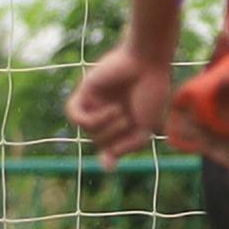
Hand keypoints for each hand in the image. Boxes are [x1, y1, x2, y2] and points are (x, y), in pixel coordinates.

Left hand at [66, 40, 175, 163]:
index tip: (111, 162)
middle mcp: (106, 113)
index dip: (112, 155)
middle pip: (99, 141)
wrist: (147, 63)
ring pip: (88, 132)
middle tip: (129, 119)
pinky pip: (76, 116)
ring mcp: (95, 103)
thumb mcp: (146, 129)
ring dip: (106, 127)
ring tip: (121, 112)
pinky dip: (94, 118)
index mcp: (122, 122)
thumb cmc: (151, 92)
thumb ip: (127, 148)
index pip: (110, 148)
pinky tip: (111, 108)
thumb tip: (106, 166)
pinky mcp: (85, 91)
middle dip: (114, 137)